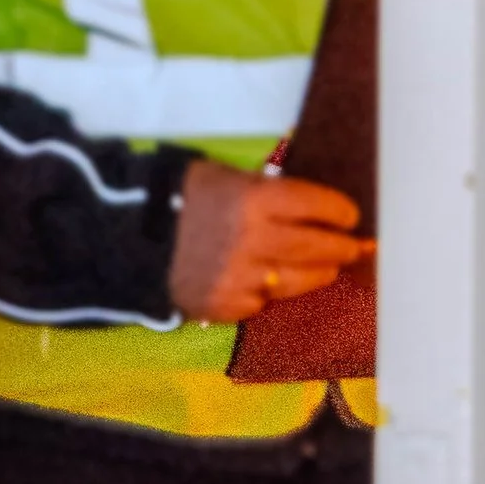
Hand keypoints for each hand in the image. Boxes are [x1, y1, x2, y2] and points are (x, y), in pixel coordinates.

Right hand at [167, 163, 367, 321]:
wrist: (130, 240)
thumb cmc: (180, 198)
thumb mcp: (224, 177)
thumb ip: (265, 190)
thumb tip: (305, 205)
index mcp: (255, 199)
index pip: (314, 204)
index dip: (338, 212)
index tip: (351, 217)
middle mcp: (255, 240)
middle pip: (314, 247)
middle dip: (340, 248)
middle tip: (354, 248)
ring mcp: (241, 278)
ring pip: (296, 281)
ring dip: (318, 275)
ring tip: (327, 270)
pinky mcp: (226, 306)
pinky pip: (260, 303)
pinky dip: (268, 294)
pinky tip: (268, 284)